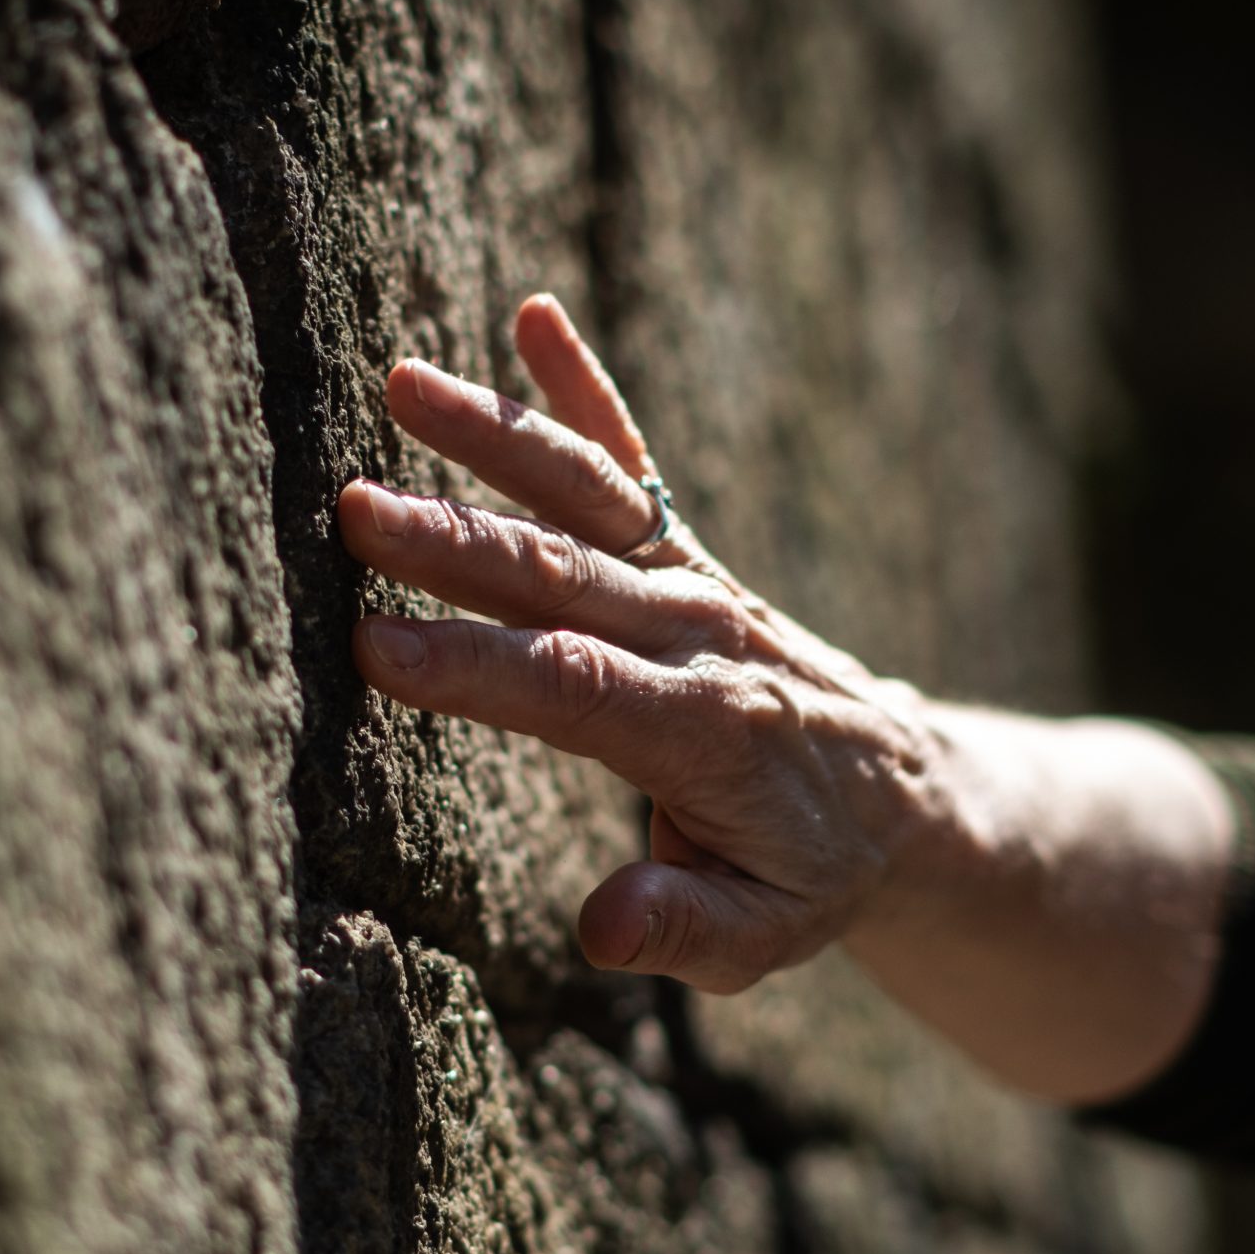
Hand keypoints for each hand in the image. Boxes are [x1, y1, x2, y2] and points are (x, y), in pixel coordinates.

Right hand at [339, 295, 950, 994]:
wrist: (902, 795)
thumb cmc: (809, 874)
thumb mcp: (767, 934)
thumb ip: (687, 931)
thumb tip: (606, 929)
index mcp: (703, 732)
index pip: (575, 689)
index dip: (478, 667)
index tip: (379, 645)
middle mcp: (696, 637)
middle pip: (561, 579)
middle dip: (455, 543)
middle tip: (352, 509)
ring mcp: (692, 584)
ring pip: (585, 501)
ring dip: (497, 440)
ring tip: (403, 384)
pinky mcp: (686, 557)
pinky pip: (631, 468)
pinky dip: (588, 391)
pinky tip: (536, 319)